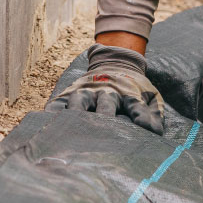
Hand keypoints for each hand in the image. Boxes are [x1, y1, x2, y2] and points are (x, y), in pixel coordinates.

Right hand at [49, 43, 164, 134]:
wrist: (115, 63)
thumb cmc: (133, 88)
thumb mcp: (149, 97)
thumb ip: (153, 116)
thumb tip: (155, 134)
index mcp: (129, 92)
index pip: (137, 106)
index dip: (141, 117)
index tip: (143, 129)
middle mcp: (107, 91)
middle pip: (106, 104)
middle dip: (105, 120)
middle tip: (105, 140)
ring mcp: (86, 91)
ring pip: (80, 102)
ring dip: (77, 116)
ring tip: (71, 135)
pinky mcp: (69, 93)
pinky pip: (57, 104)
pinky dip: (52, 115)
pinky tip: (47, 128)